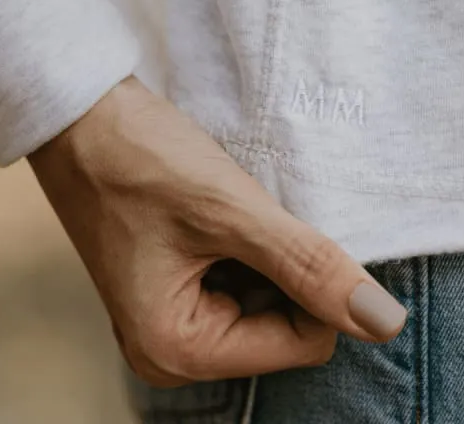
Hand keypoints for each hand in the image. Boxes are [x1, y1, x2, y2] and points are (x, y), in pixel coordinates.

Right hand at [29, 78, 406, 386]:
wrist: (77, 112)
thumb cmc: (137, 157)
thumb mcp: (229, 209)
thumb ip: (307, 266)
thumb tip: (386, 322)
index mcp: (178, 350)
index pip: (305, 343)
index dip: (315, 283)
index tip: (282, 220)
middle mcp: (170, 350)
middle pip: (285, 328)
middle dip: (284, 266)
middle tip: (244, 212)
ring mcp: (169, 318)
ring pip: (267, 300)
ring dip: (264, 251)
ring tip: (222, 205)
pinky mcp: (171, 286)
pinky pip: (239, 279)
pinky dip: (244, 243)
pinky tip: (214, 206)